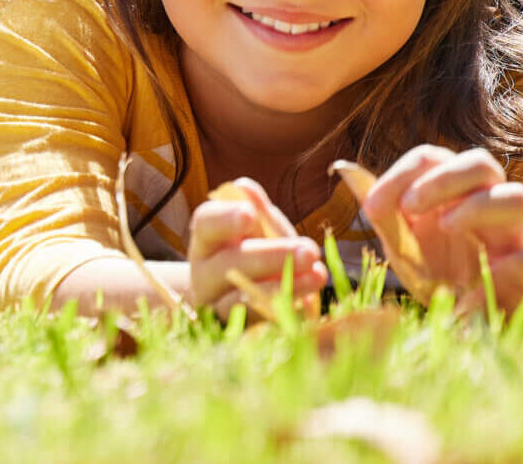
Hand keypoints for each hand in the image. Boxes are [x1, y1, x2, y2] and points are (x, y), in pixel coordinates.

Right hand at [186, 179, 325, 316]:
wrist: (242, 311)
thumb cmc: (256, 259)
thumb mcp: (259, 234)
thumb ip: (257, 213)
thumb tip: (244, 185)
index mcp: (207, 242)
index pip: (205, 223)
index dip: (225, 219)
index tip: (249, 214)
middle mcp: (204, 276)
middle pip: (230, 263)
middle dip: (271, 256)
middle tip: (310, 250)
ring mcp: (217, 310)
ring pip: (240, 301)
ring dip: (282, 288)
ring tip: (318, 276)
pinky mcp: (235, 338)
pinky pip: (257, 329)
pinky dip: (284, 316)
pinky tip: (309, 305)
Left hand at [359, 146, 522, 311]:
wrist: (466, 317)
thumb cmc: (434, 269)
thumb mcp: (401, 242)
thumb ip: (382, 210)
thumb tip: (344, 168)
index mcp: (453, 190)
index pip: (433, 158)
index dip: (402, 174)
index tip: (371, 208)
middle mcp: (487, 203)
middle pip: (481, 163)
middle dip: (443, 180)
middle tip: (410, 208)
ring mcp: (512, 236)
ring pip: (517, 198)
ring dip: (477, 207)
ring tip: (444, 227)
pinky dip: (510, 264)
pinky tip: (477, 277)